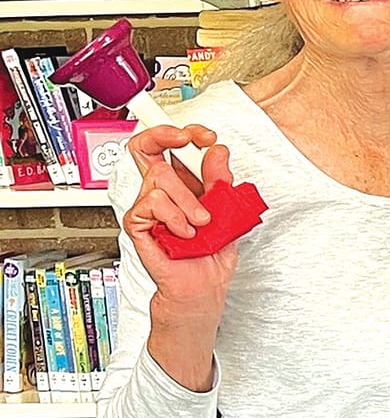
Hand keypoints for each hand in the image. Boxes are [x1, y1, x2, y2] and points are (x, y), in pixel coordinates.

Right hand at [122, 124, 239, 321]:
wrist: (202, 285)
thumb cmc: (211, 252)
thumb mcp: (225, 209)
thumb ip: (219, 180)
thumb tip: (217, 151)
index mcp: (181, 185)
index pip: (170, 147)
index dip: (183, 133)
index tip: (206, 136)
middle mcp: (161, 192)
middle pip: (145, 147)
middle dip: (165, 135)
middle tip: (188, 140)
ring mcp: (147, 206)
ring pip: (159, 178)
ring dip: (188, 200)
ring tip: (201, 223)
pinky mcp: (137, 223)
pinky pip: (152, 204)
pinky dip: (175, 218)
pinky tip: (185, 233)